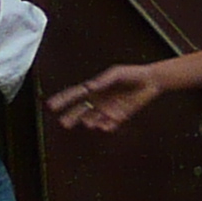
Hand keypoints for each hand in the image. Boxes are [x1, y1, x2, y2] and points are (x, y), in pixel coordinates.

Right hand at [49, 62, 163, 132]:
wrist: (151, 81)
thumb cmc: (132, 74)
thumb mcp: (117, 73)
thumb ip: (103, 80)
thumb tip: (90, 87)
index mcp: (94, 88)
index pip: (74, 94)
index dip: (62, 100)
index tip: (50, 105)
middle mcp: (98, 100)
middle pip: (80, 111)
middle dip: (71, 117)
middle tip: (64, 123)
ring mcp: (107, 109)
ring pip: (93, 119)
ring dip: (90, 122)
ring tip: (90, 123)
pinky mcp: (119, 116)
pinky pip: (109, 124)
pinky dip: (106, 126)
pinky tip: (106, 126)